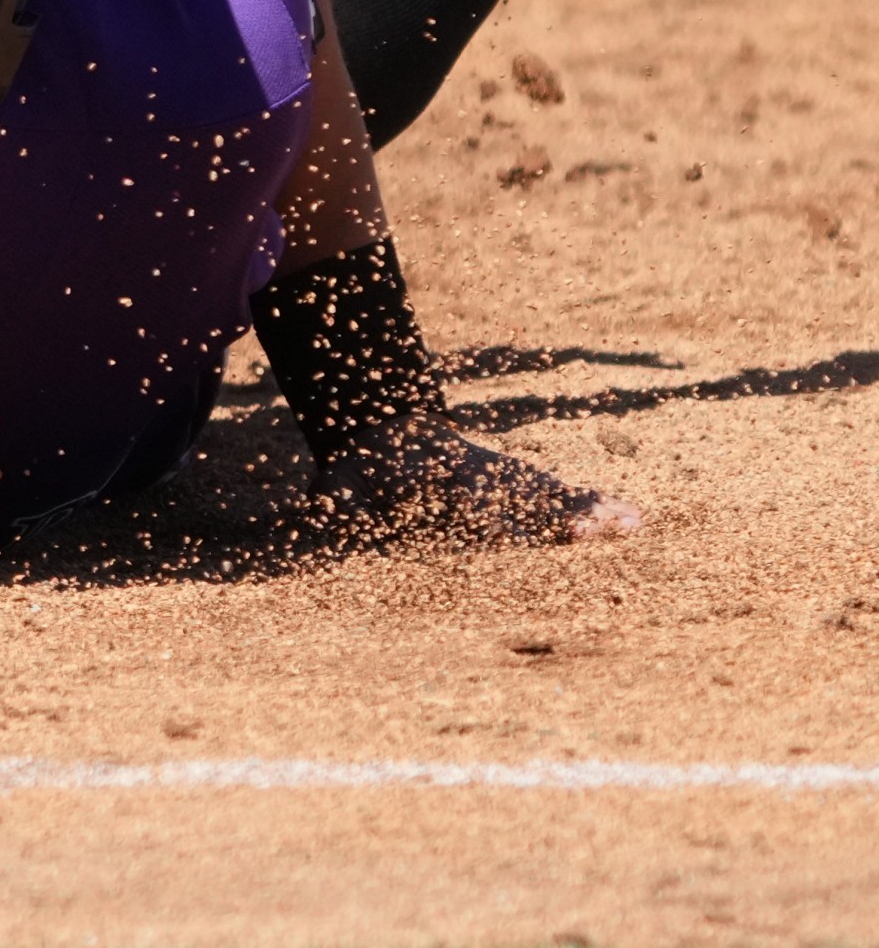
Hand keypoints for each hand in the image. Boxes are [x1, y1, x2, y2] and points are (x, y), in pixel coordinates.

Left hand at [317, 417, 641, 542]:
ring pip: (547, 496)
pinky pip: (556, 496)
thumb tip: (322, 517)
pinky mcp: (518, 483)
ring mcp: (502, 477)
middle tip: (592, 532)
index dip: (491, 523)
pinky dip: (591, 506)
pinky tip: (634, 520)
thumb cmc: (358, 467)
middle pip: (520, 503)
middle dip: (554, 519)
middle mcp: (479, 480)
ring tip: (629, 525)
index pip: (469, 509)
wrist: (383, 423)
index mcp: (437, 483)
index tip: (512, 532)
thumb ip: (330, 507)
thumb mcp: (336, 484)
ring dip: (585, 513)